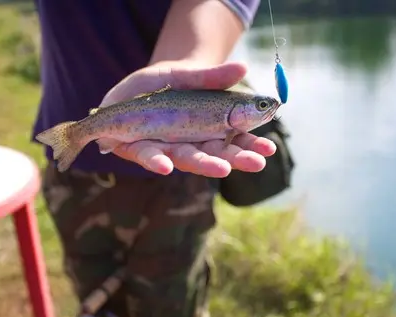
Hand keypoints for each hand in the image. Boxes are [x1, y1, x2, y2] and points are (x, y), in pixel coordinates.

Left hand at [100, 61, 276, 177]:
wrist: (127, 92)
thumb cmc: (161, 84)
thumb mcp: (186, 75)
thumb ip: (211, 77)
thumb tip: (243, 68)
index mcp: (206, 128)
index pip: (232, 140)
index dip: (249, 146)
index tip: (268, 150)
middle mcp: (189, 143)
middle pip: (214, 154)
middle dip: (235, 159)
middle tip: (256, 163)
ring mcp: (164, 148)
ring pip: (185, 158)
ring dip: (204, 164)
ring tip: (223, 169)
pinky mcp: (137, 150)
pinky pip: (148, 156)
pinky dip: (156, 161)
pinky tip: (165, 167)